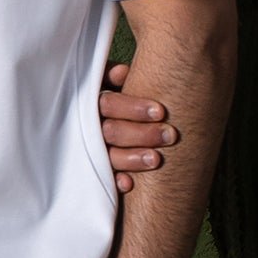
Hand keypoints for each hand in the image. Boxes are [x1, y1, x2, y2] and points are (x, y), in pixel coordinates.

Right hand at [101, 62, 179, 193]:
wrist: (90, 119)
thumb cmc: (110, 92)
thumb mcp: (107, 80)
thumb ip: (112, 75)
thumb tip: (123, 74)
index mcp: (91, 99)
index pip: (108, 104)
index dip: (132, 108)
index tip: (160, 112)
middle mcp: (86, 124)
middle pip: (110, 131)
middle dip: (142, 134)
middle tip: (170, 135)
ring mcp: (88, 147)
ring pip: (108, 155)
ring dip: (132, 158)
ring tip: (157, 159)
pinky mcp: (94, 166)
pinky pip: (103, 176)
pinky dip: (115, 179)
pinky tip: (129, 184)